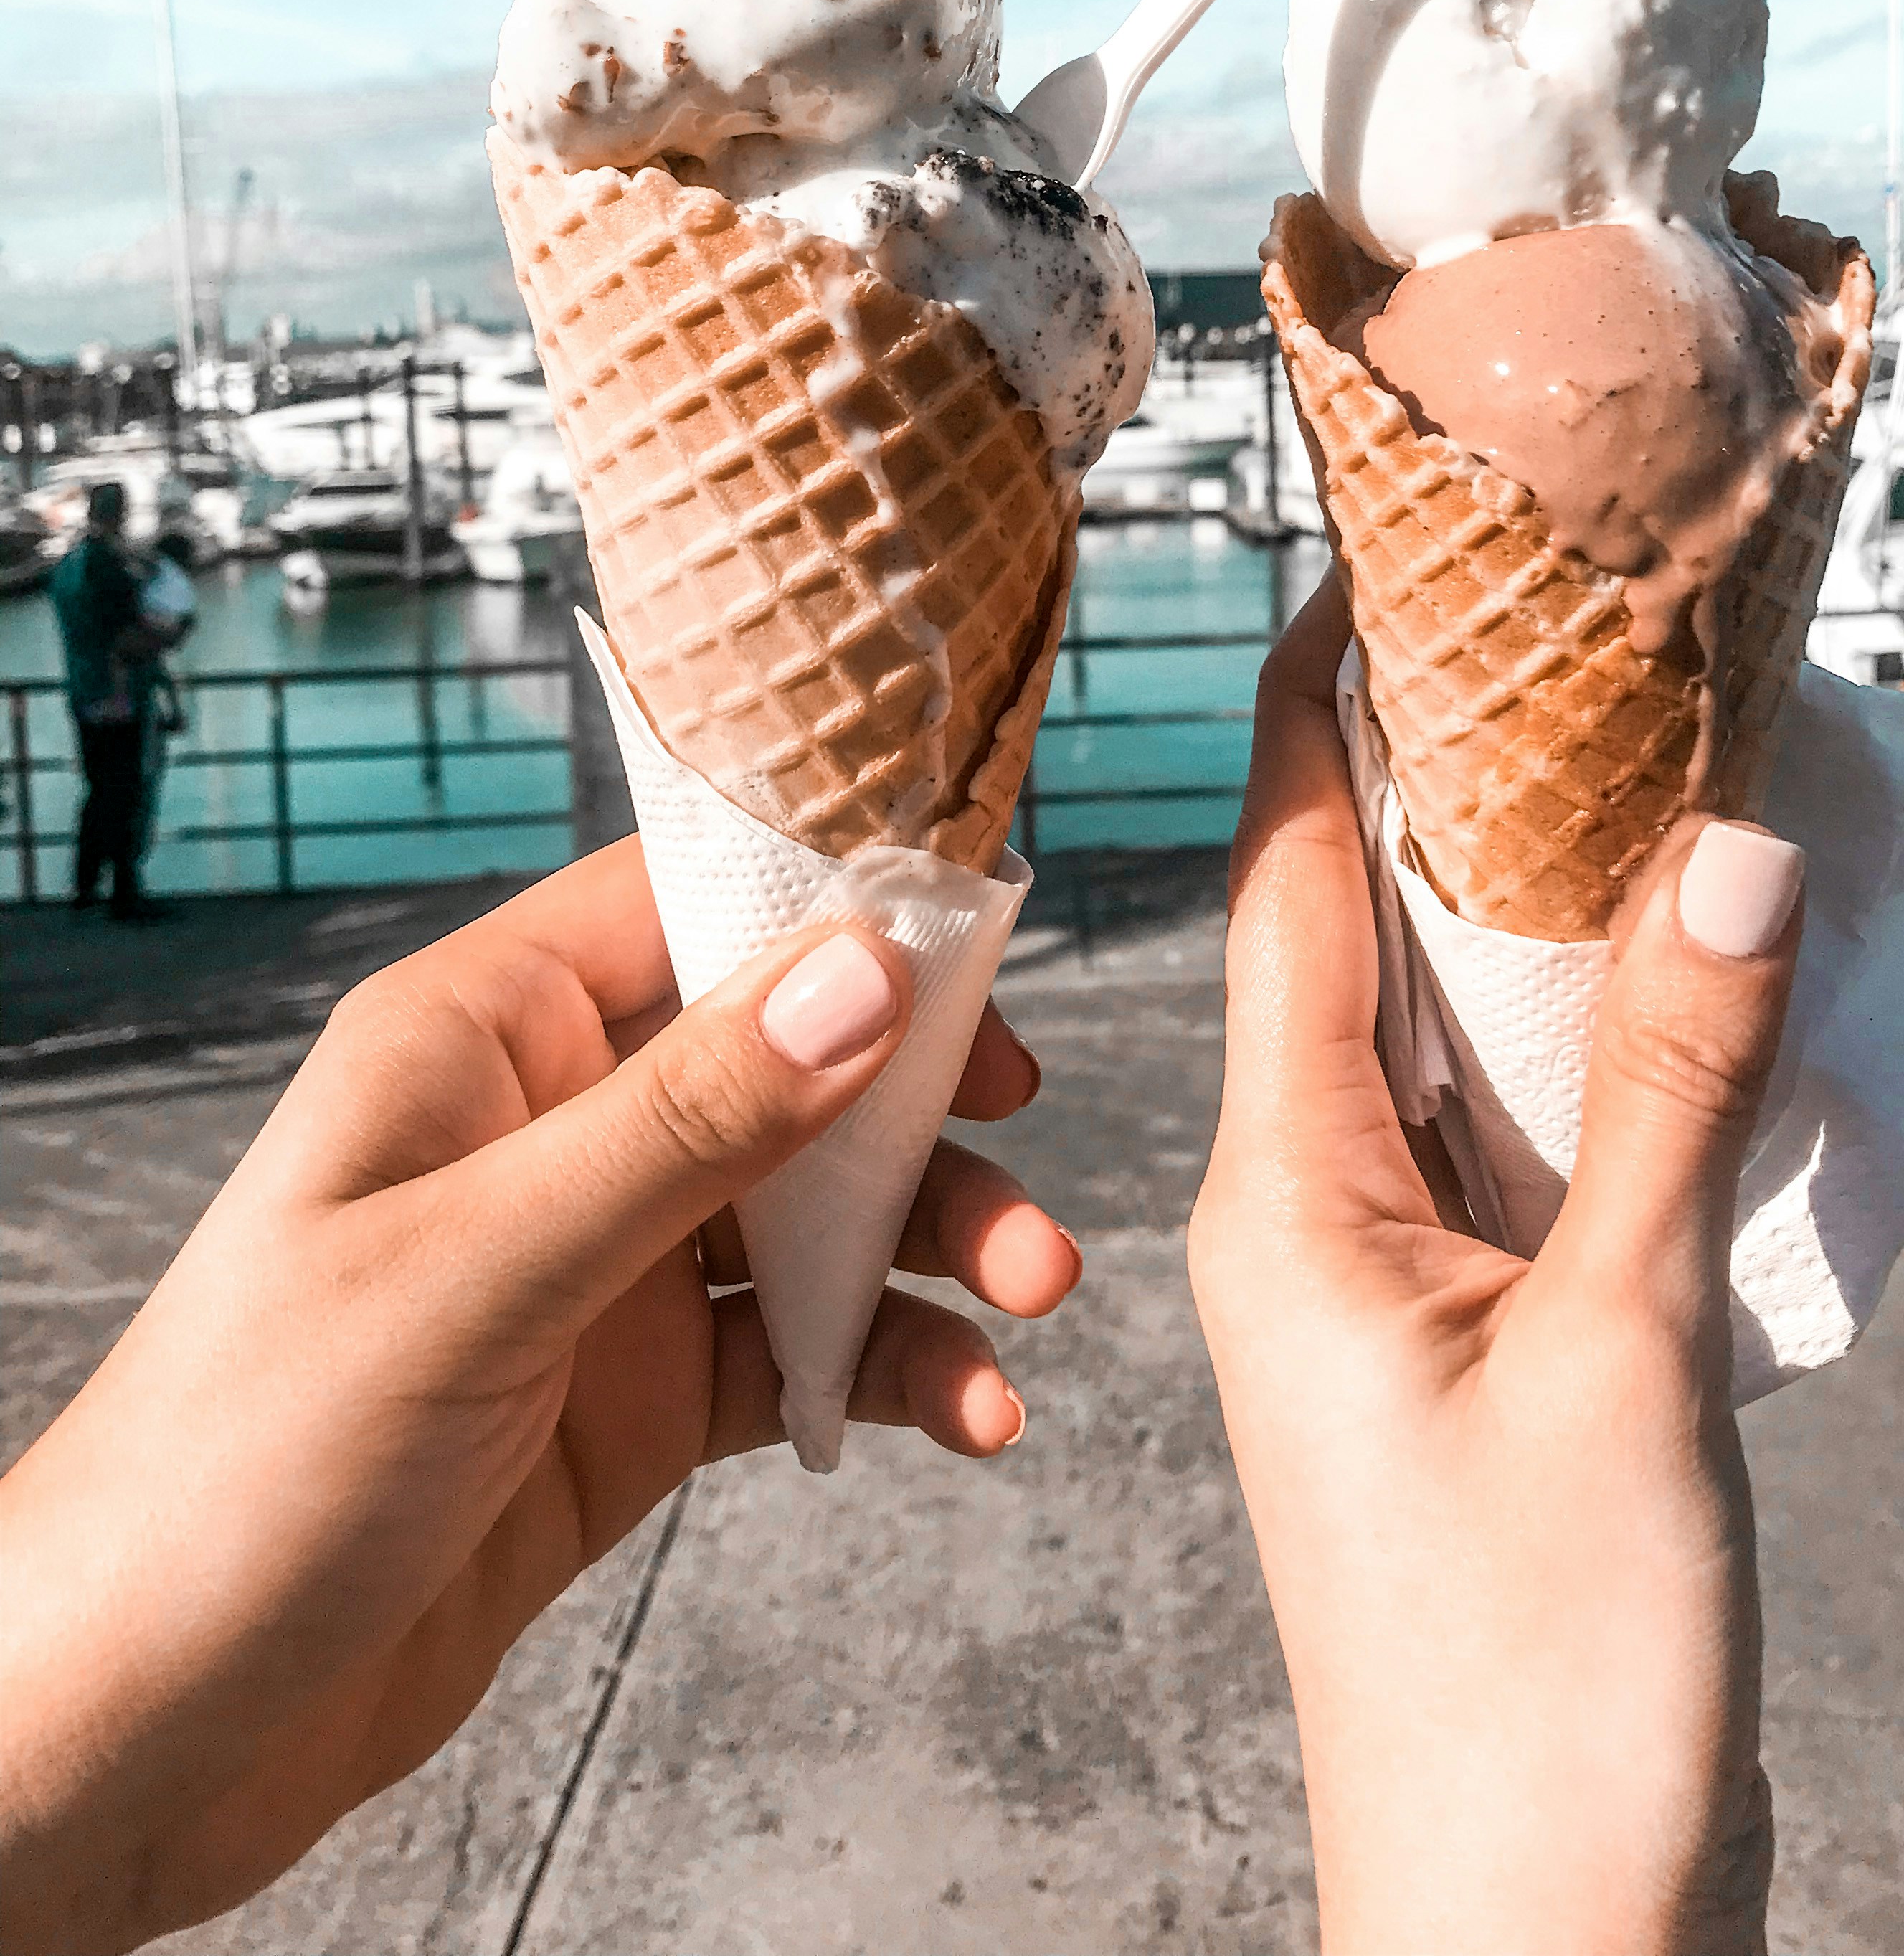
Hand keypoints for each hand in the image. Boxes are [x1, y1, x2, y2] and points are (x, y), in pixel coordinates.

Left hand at [0, 840, 1077, 1955]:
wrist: (138, 1736)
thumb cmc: (238, 1469)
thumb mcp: (476, 1272)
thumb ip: (681, 1124)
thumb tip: (861, 971)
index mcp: (475, 1039)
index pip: (681, 904)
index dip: (832, 905)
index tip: (978, 938)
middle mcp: (544, 1133)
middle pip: (779, 1060)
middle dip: (915, 1104)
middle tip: (1028, 1137)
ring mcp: (593, 1270)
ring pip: (807, 1210)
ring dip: (927, 1245)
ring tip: (1029, 1304)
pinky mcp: (626, 1402)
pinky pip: (792, 1351)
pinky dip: (886, 1369)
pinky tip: (958, 1413)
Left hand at [1188, 583, 1802, 1955]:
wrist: (1537, 1938)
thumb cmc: (1540, 1685)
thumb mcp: (1621, 1350)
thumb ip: (1670, 1093)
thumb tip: (1720, 849)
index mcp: (1282, 1196)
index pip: (1286, 894)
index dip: (1321, 722)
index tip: (1352, 570)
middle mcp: (1300, 1219)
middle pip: (1347, 949)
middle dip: (1426, 795)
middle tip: (1513, 639)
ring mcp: (1373, 1290)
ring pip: (1424, 1046)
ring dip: (1498, 921)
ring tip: (1592, 773)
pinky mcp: (1451, 1353)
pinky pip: (1484, 1150)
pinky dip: (1556, 1055)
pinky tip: (1642, 997)